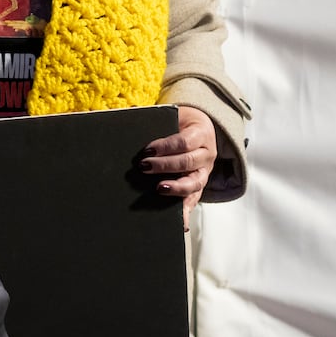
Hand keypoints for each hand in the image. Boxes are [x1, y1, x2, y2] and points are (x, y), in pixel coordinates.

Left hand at [140, 106, 217, 229]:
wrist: (201, 130)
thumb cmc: (181, 124)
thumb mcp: (172, 116)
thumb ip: (153, 117)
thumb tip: (129, 112)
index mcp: (200, 134)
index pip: (184, 141)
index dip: (166, 146)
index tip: (147, 150)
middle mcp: (206, 155)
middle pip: (188, 162)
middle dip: (165, 165)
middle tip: (144, 166)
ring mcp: (204, 172)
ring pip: (194, 183)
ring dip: (176, 188)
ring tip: (159, 189)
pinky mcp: (199, 187)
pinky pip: (194, 201)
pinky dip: (186, 212)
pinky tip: (178, 223)